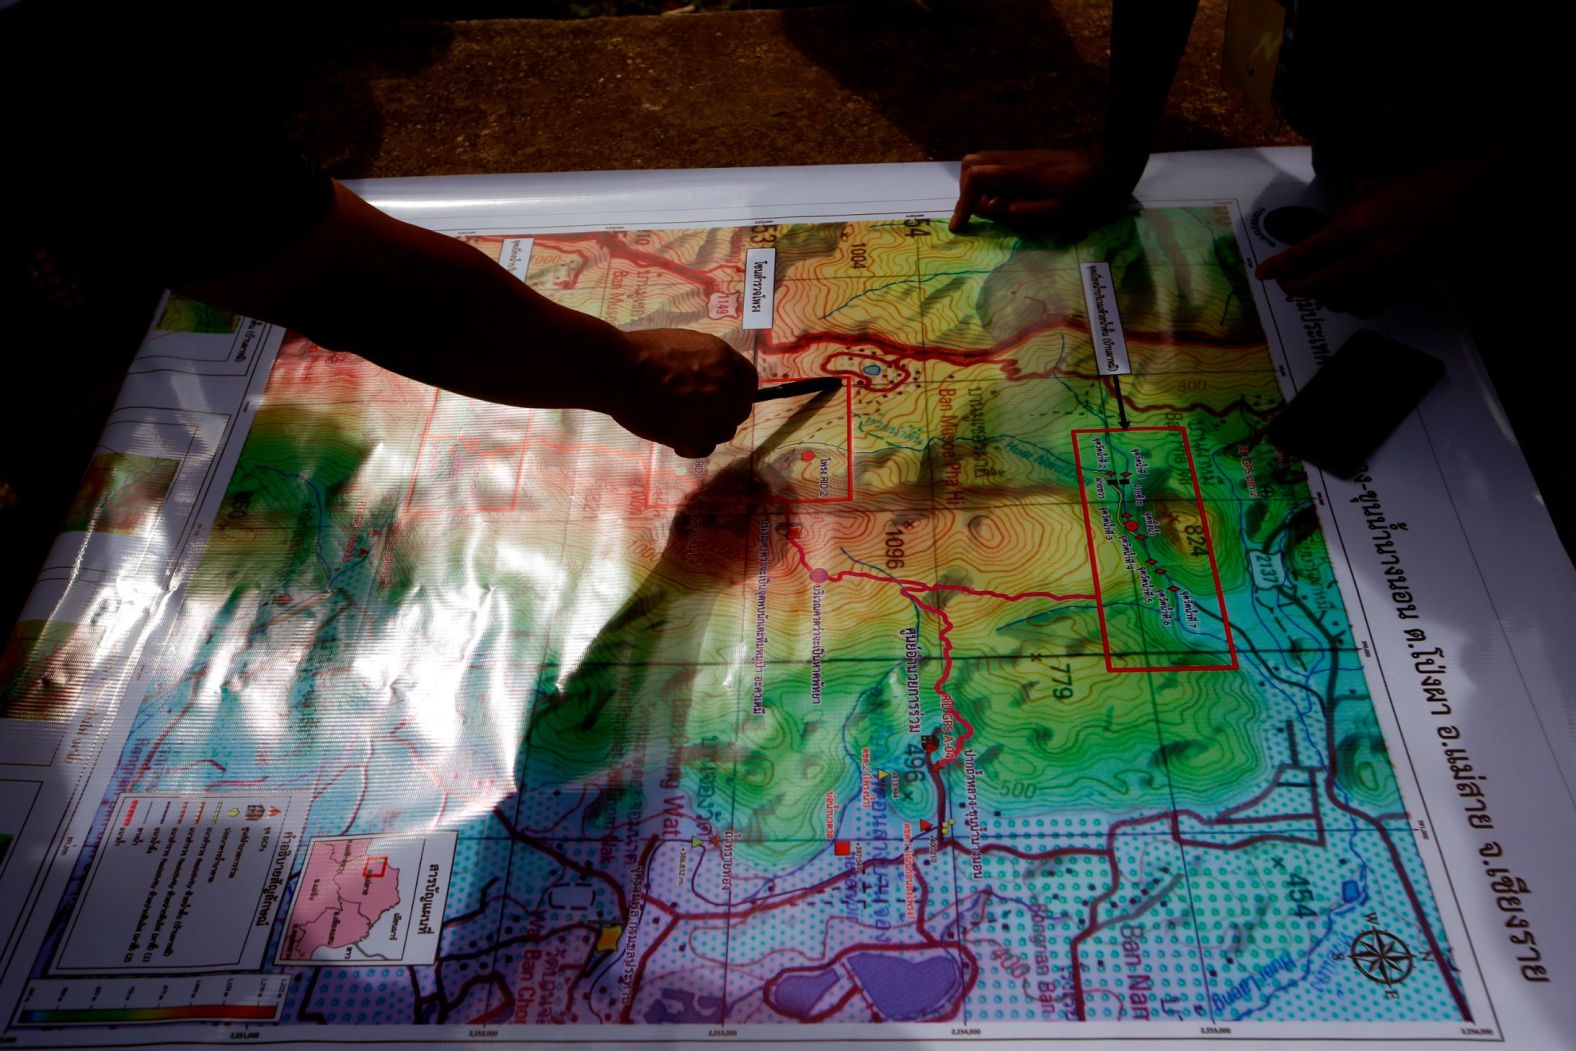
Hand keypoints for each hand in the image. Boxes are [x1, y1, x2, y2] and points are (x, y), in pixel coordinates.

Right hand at [605, 329, 756, 458]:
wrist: (622, 370)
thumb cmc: (644, 352)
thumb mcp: (686, 343)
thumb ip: (708, 361)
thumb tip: (716, 375)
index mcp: (723, 359)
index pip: (750, 383)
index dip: (739, 393)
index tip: (726, 400)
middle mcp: (724, 386)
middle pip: (739, 410)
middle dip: (723, 414)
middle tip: (700, 416)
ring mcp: (712, 412)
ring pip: (725, 431)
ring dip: (707, 431)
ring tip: (684, 426)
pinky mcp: (695, 435)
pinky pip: (706, 448)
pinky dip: (693, 447)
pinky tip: (677, 441)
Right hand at [950, 147, 1136, 233]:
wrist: (1105, 166)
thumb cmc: (1085, 192)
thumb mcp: (1058, 210)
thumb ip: (1024, 212)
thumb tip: (997, 211)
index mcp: (1021, 173)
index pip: (977, 177)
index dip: (963, 201)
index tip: (960, 224)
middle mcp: (1015, 160)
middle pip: (971, 163)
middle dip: (966, 190)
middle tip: (978, 212)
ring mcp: (1019, 156)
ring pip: (981, 161)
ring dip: (976, 185)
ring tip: (990, 207)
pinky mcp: (1025, 158)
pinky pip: (995, 164)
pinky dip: (990, 182)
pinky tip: (1005, 198)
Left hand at [1255, 160, 1491, 314]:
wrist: (1473, 192)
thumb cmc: (1420, 180)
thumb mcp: (1372, 185)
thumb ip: (1345, 211)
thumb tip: (1329, 229)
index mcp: (1355, 226)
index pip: (1306, 253)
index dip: (1282, 265)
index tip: (1263, 273)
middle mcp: (1369, 255)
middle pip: (1320, 283)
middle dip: (1297, 286)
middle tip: (1285, 285)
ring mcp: (1390, 272)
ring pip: (1344, 298)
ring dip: (1323, 298)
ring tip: (1311, 292)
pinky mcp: (1410, 281)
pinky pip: (1372, 304)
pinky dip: (1353, 304)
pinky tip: (1344, 300)